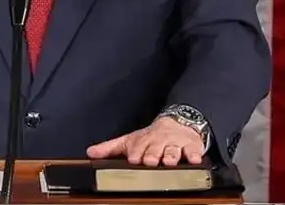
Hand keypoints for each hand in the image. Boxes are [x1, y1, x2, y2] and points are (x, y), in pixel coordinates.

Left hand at [86, 117, 203, 166]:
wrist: (178, 123)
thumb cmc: (150, 137)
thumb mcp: (129, 140)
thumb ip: (110, 148)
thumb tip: (90, 153)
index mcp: (143, 141)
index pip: (138, 146)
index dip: (136, 152)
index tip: (133, 158)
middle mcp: (159, 142)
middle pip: (155, 148)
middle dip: (152, 154)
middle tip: (150, 161)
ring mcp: (176, 144)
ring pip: (173, 150)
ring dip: (171, 155)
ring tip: (169, 161)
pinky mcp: (191, 147)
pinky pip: (194, 152)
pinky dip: (194, 156)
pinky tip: (194, 160)